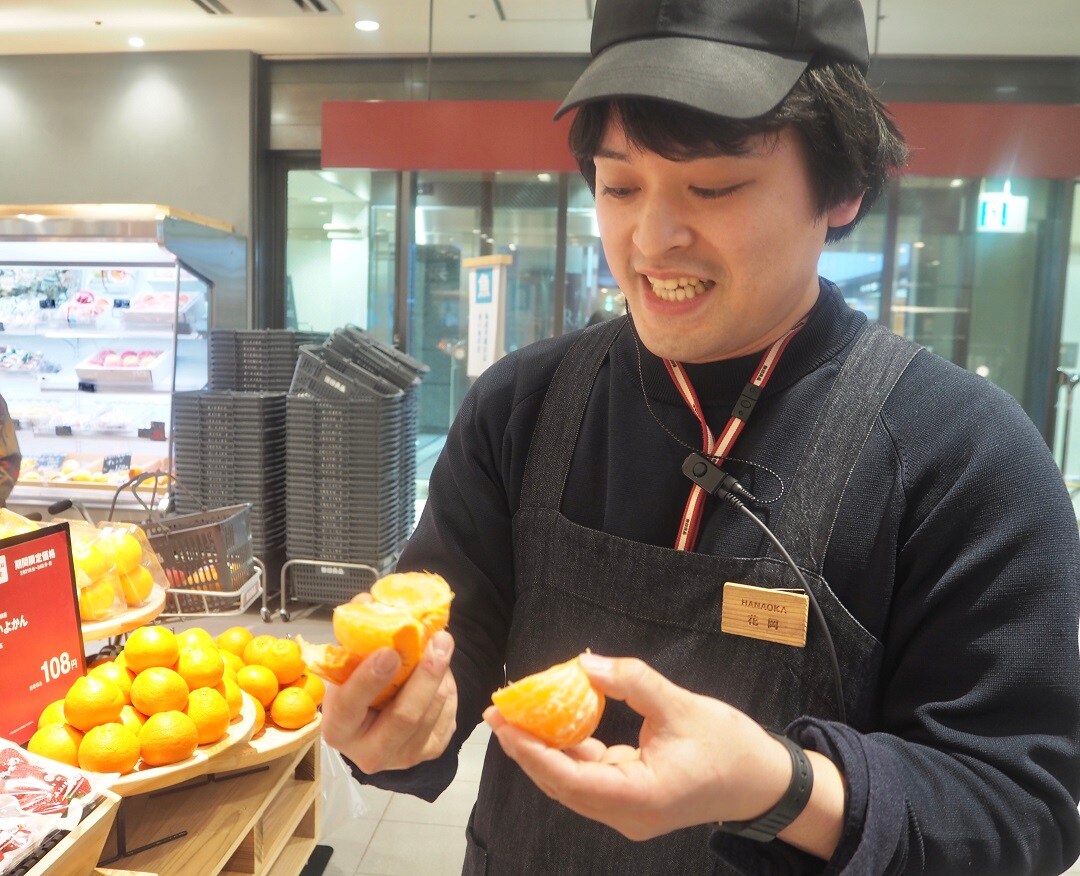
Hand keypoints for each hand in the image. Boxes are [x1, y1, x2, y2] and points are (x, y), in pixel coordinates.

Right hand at [322, 629, 457, 773]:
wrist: (376, 721)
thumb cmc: (357, 687)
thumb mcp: (348, 665)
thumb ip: (356, 636)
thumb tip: (369, 601)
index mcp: (338, 729)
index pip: (350, 705)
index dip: (369, 679)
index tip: (389, 651)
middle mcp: (369, 753)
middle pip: (405, 716)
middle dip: (426, 675)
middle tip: (439, 639)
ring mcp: (403, 757)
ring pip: (432, 710)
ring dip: (441, 674)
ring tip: (439, 646)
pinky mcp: (430, 752)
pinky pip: (449, 714)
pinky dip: (448, 686)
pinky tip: (439, 672)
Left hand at [484, 654, 791, 841]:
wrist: (763, 782)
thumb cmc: (730, 747)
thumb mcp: (682, 706)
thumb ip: (634, 682)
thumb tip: (587, 663)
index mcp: (639, 797)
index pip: (570, 779)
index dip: (532, 751)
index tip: (505, 724)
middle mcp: (627, 813)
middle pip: (563, 785)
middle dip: (528, 749)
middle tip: (498, 714)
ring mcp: (628, 811)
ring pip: (573, 783)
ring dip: (544, 751)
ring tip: (516, 718)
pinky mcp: (632, 800)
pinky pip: (591, 777)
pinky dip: (570, 752)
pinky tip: (553, 724)